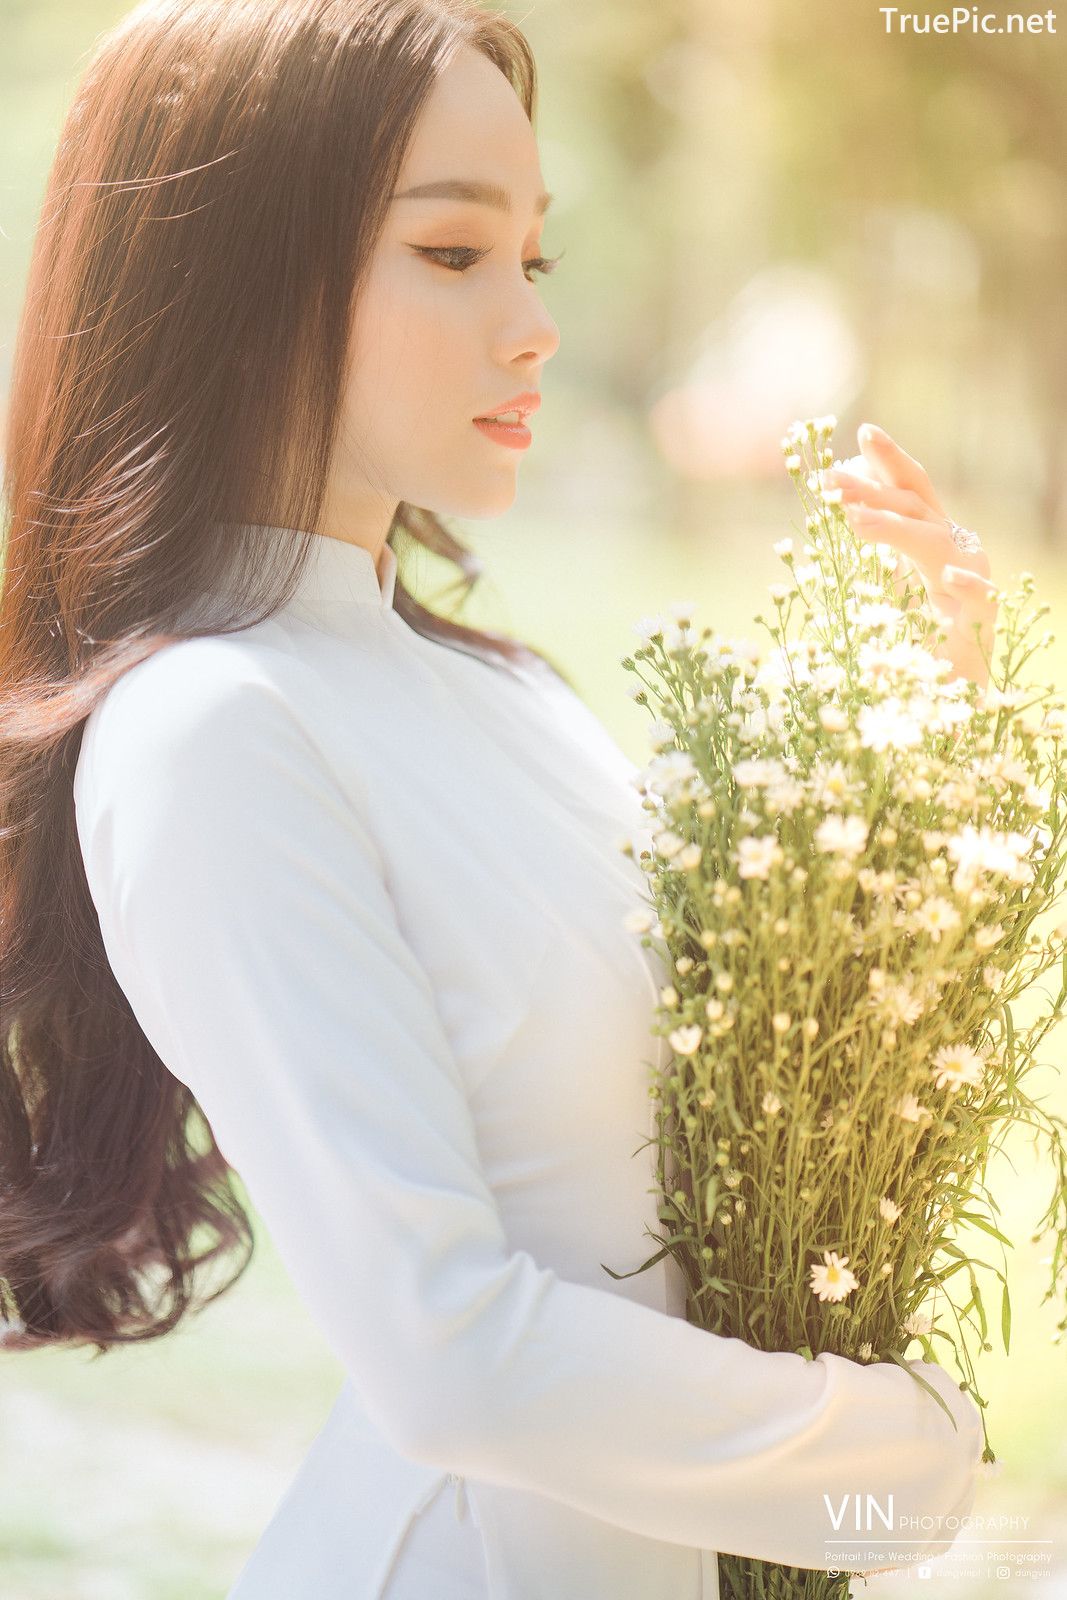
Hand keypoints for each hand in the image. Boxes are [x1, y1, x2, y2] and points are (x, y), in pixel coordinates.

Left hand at [821, 423, 999, 691]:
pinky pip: (981, 598)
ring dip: (897, 529)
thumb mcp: (882, 591)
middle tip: (830, 482)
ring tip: (857, 521)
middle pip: (918, 508)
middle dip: (873, 491)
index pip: (912, 490)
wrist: (953, 698)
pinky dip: (967, 584)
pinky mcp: (984, 624)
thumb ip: (867, 554)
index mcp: (930, 539)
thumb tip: (836, 507)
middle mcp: (955, 552)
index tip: (862, 433)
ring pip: (939, 544)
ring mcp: (973, 584)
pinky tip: (949, 576)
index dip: (889, 461)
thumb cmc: (915, 642)